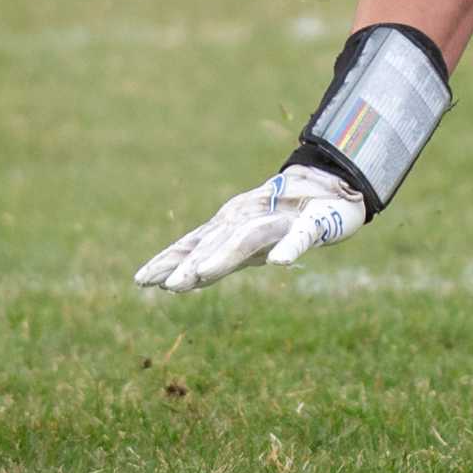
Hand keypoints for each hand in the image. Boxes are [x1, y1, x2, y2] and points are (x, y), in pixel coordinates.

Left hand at [134, 168, 365, 292]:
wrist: (331, 187)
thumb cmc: (280, 217)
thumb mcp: (244, 239)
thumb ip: (215, 256)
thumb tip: (176, 279)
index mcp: (230, 226)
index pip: (193, 244)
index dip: (168, 261)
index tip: (140, 281)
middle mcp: (248, 220)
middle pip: (215, 244)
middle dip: (191, 264)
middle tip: (168, 285)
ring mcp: (279, 221)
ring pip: (248, 239)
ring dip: (224, 256)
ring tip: (202, 274)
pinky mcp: (314, 223)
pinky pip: (300, 236)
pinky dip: (289, 248)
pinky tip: (279, 263)